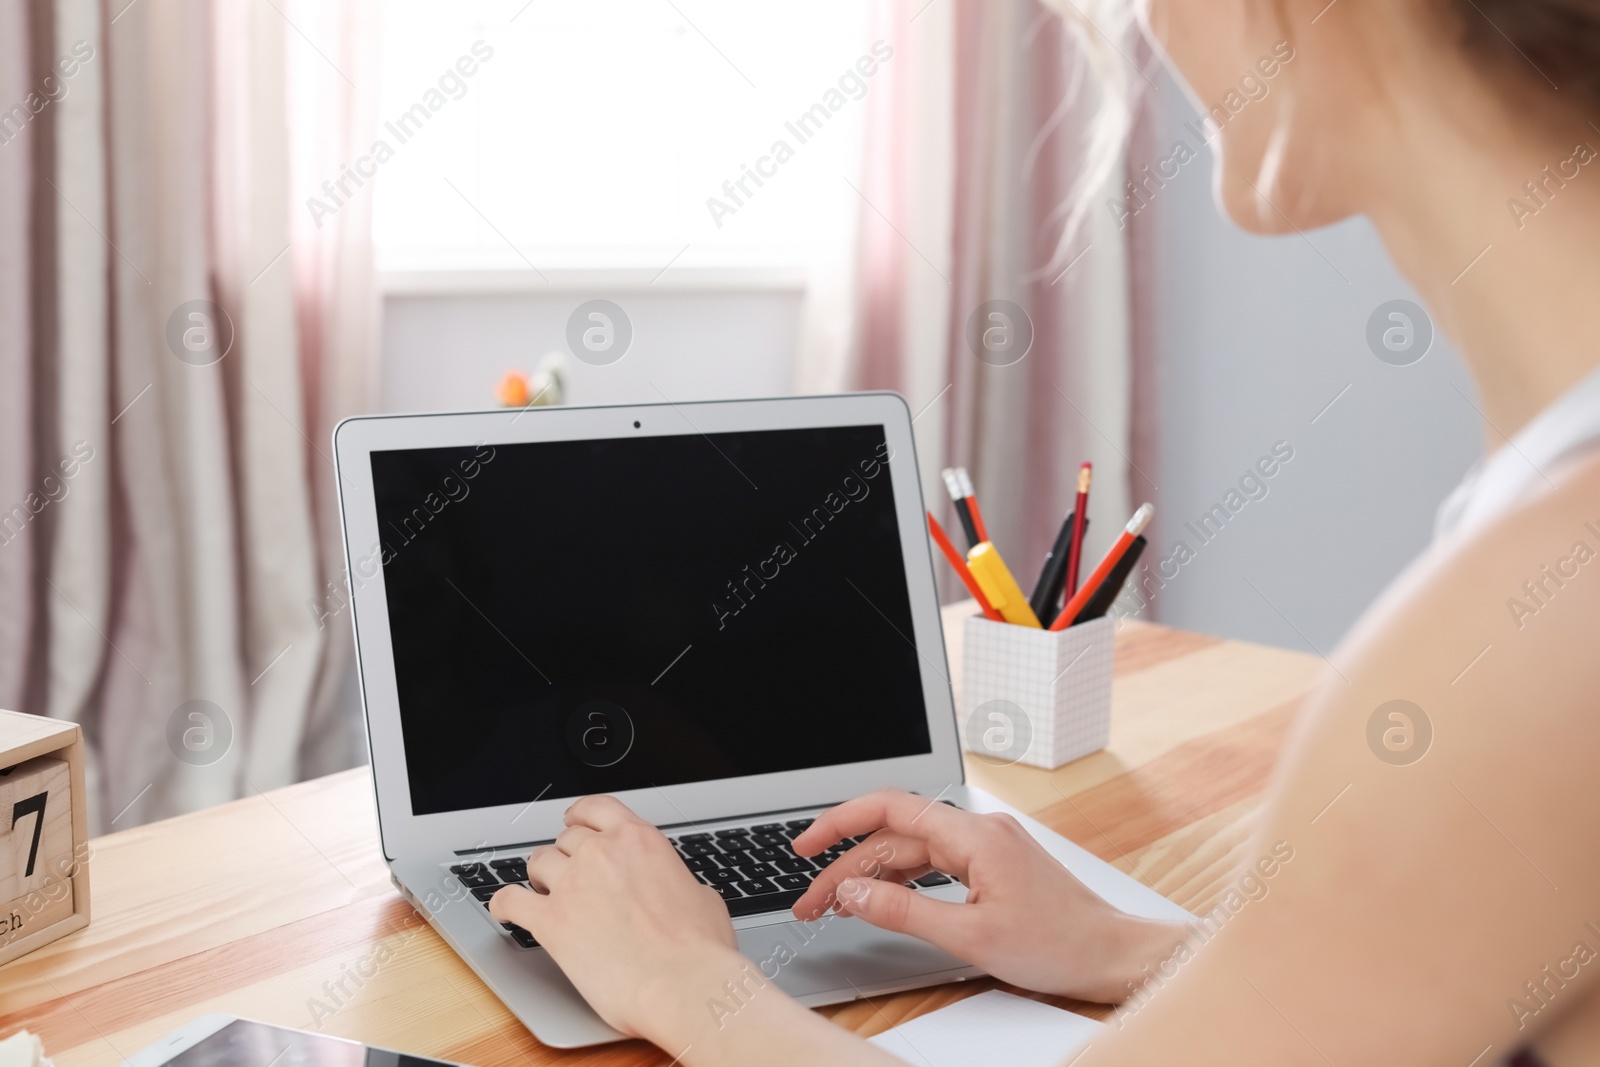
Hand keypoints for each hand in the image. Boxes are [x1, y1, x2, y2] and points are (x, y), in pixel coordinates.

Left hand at [489, 795, 742, 1039]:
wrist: (683, 985)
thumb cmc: (699, 950)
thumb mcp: (702, 897)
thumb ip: (676, 882)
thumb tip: (674, 889)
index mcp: (640, 841)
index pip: (597, 809)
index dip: (581, 815)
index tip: (576, 822)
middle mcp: (602, 854)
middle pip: (566, 839)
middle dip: (566, 855)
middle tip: (570, 874)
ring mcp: (572, 885)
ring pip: (538, 862)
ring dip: (540, 877)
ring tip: (543, 892)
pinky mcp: (550, 921)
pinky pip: (510, 901)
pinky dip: (503, 904)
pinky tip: (504, 909)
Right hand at [790, 789, 1184, 1002]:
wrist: (1114, 956)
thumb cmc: (1059, 946)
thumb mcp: (969, 935)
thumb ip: (903, 910)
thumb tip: (852, 892)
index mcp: (974, 836)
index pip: (889, 809)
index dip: (839, 823)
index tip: (805, 846)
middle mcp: (979, 830)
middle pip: (894, 835)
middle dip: (847, 866)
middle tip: (813, 904)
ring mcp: (988, 845)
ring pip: (912, 850)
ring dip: (871, 875)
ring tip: (837, 907)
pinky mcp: (994, 864)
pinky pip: (935, 862)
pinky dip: (902, 880)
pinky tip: (882, 899)